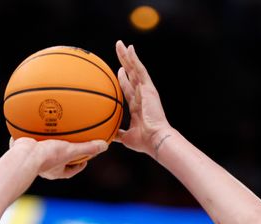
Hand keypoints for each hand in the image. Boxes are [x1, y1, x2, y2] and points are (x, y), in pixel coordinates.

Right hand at [10, 137, 107, 179]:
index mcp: (55, 171)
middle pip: (57, 160)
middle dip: (63, 153)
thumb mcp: (71, 151)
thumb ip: (87, 148)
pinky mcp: (23, 148)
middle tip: (70, 145)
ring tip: (52, 130)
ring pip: (42, 150)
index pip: (70, 171)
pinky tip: (36, 119)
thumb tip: (105, 145)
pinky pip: (30, 139)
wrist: (23, 155)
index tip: (85, 159)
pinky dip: (33, 131)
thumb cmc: (46, 157)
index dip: (78, 166)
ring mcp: (32, 158)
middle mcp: (44, 167)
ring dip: (47, 142)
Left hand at [115, 40, 172, 159]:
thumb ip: (117, 134)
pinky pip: (140, 69)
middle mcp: (142, 95)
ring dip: (127, 56)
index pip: (129, 89)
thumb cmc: (144, 141)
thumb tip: (106, 137)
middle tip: (119, 51)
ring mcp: (146, 90)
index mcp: (138, 105)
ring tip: (120, 44)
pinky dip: (134, 58)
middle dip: (125, 63)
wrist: (155, 139)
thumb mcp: (126, 138)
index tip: (118, 72)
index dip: (124, 80)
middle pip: (131, 75)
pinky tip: (129, 48)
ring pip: (135, 69)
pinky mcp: (148, 87)